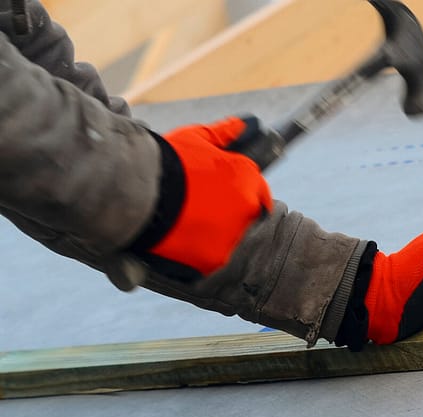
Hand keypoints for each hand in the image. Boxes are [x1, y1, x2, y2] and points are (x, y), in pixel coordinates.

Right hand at [129, 116, 271, 280]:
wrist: (137, 190)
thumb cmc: (166, 161)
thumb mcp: (194, 139)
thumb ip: (223, 133)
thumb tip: (245, 124)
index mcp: (248, 177)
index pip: (258, 193)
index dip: (240, 196)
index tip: (225, 200)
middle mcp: (248, 207)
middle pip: (247, 218)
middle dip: (229, 216)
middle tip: (201, 214)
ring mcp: (234, 234)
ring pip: (232, 240)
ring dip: (217, 237)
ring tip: (188, 229)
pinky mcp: (216, 259)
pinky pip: (214, 260)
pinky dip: (202, 255)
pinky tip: (183, 244)